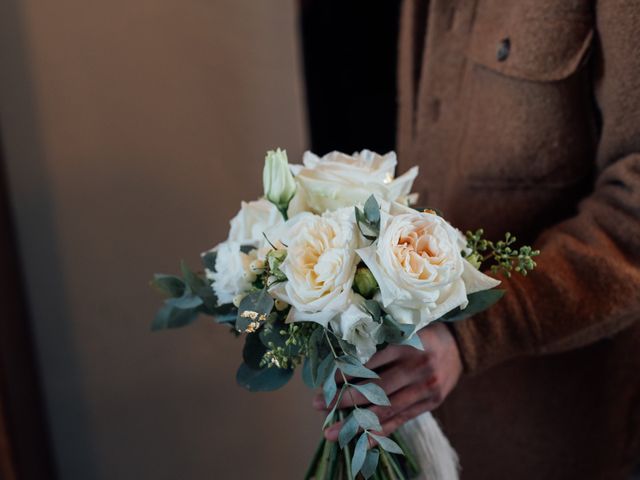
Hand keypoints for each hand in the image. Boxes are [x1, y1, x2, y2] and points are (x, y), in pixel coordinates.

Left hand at [313, 322, 462, 440]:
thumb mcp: (403, 329)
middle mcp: (417, 367)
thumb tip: (341, 360)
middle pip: (375, 388)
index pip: (370, 362)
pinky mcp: (430, 403)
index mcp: (407, 343)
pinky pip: (401, 421)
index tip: (325, 382)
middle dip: (344, 400)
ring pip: (385, 409)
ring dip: (356, 422)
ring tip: (331, 431)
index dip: (346, 373)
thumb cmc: (421, 334)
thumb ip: (379, 341)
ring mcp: (425, 388)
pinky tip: (361, 442)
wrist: (459, 346)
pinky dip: (380, 433)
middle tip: (318, 404)